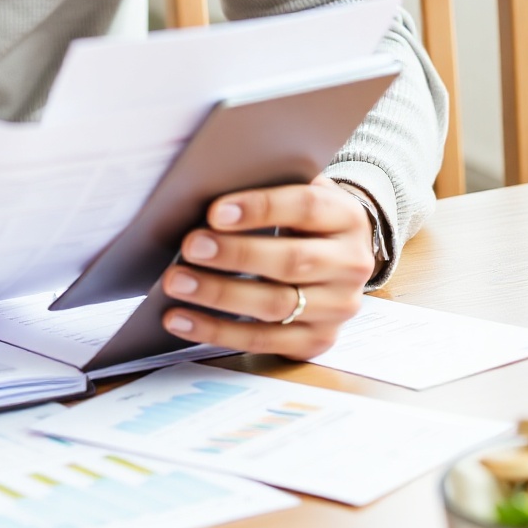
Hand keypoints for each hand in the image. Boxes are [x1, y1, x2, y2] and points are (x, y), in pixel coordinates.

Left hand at [160, 179, 375, 358]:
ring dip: (219, 295)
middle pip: (291, 262)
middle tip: (190, 247)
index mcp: (346, 218)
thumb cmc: (301, 217)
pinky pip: (264, 340)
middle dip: (235, 255)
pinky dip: (217, 332)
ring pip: (275, 305)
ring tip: (176, 283)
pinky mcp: (318, 340)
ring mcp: (338, 308)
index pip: (306, 208)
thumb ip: (267, 187)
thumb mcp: (297, 191)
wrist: (339, 256)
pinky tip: (181, 320)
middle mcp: (350, 265)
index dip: (261, 209)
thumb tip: (206, 187)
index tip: (215, 212)